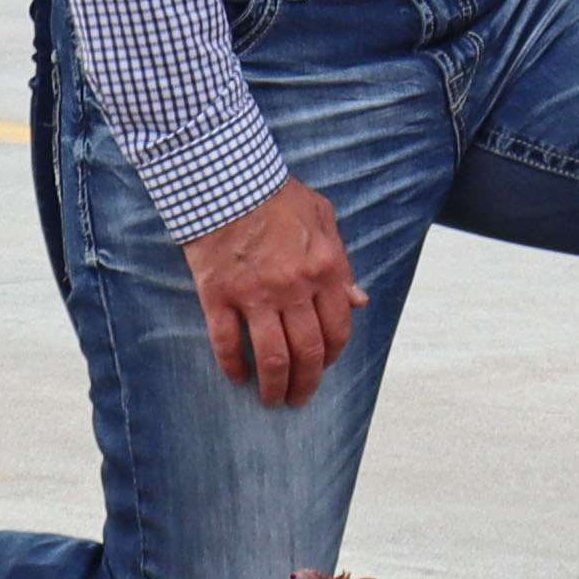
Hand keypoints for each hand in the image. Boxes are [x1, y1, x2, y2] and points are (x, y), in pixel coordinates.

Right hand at [181, 178, 362, 407]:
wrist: (226, 179)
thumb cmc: (277, 196)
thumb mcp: (323, 219)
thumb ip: (342, 262)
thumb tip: (359, 300)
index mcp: (324, 269)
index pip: (338, 329)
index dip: (333, 356)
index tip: (324, 367)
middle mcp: (293, 287)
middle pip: (307, 352)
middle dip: (307, 383)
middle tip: (299, 398)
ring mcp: (254, 294)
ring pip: (271, 357)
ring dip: (274, 387)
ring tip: (271, 399)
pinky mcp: (219, 294)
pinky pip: (227, 343)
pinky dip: (233, 366)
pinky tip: (237, 377)